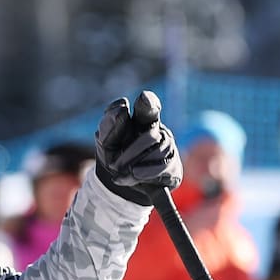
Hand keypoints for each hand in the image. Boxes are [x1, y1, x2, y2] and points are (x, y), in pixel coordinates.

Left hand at [94, 90, 182, 205]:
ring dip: (134, 164)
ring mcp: (169, 149)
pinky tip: (131, 176)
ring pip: (158, 153)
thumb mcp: (105, 141)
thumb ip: (109, 125)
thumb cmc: (114, 154)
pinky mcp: (174, 168)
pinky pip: (163, 168)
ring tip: (119, 171)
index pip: (148, 106)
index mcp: (141, 119)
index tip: (144, 98)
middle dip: (130, 153)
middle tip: (113, 164)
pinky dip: (143, 173)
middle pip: (151, 137)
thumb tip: (122, 109)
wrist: (119, 180)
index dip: (148, 102)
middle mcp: (159, 131)